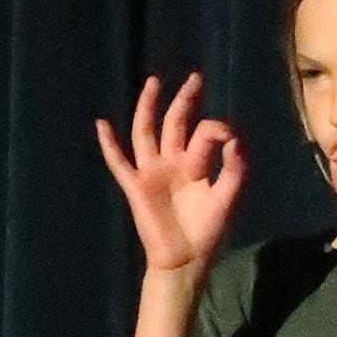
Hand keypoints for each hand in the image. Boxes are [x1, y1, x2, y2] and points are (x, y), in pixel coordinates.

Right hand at [95, 72, 244, 280]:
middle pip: (176, 123)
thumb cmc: (208, 230)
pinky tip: (102, 124)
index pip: (203, 134)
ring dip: (148, 107)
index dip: (215, 129)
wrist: (185, 259)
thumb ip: (235, 167)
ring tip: (154, 82)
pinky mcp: (136, 186)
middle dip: (185, 100)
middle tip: (196, 78)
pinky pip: (119, 162)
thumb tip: (234, 136)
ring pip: (147, 132)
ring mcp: (152, 172)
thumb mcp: (228, 196)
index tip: (228, 135)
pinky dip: (109, 143)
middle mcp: (173, 162)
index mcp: (196, 164)